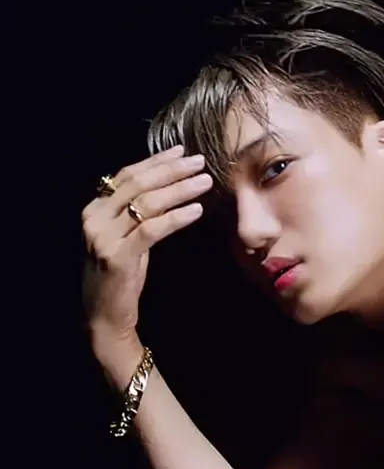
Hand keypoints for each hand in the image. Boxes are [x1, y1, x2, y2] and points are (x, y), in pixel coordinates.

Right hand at [82, 145, 212, 360]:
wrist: (104, 316)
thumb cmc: (119, 276)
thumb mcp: (125, 238)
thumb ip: (136, 213)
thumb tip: (167, 185)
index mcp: (95, 209)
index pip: (128, 175)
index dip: (156, 162)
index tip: (182, 152)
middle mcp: (95, 218)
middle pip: (138, 184)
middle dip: (172, 170)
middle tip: (200, 162)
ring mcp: (103, 237)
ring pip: (147, 203)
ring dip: (179, 189)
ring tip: (204, 181)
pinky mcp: (118, 257)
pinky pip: (152, 230)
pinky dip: (176, 218)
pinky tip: (196, 210)